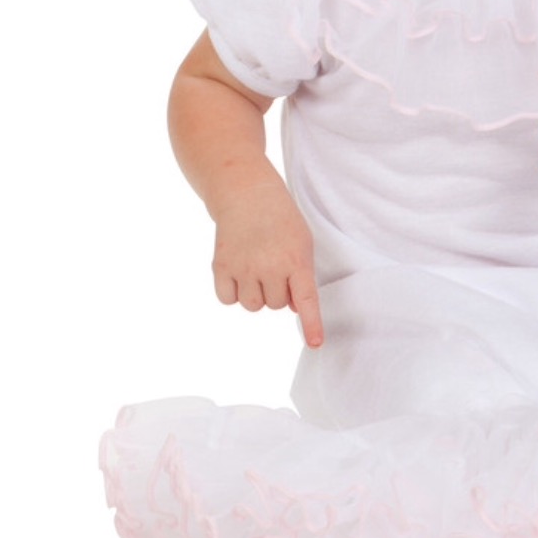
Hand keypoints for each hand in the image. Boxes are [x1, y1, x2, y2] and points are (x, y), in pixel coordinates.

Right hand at [211, 183, 324, 347]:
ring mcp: (244, 268)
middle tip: (273, 265)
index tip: (316, 344)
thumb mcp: (302, 243)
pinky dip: (233, 292)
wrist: (247, 194)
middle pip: (276, 306)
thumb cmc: (281, 220)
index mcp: (296, 260)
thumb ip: (301, 276)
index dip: (311, 324)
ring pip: (253, 306)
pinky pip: (228, 300)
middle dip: (277, 292)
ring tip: (256, 267)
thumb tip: (294, 308)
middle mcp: (270, 267)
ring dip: (256, 294)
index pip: (306, 300)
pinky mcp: (221, 266)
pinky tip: (237, 271)